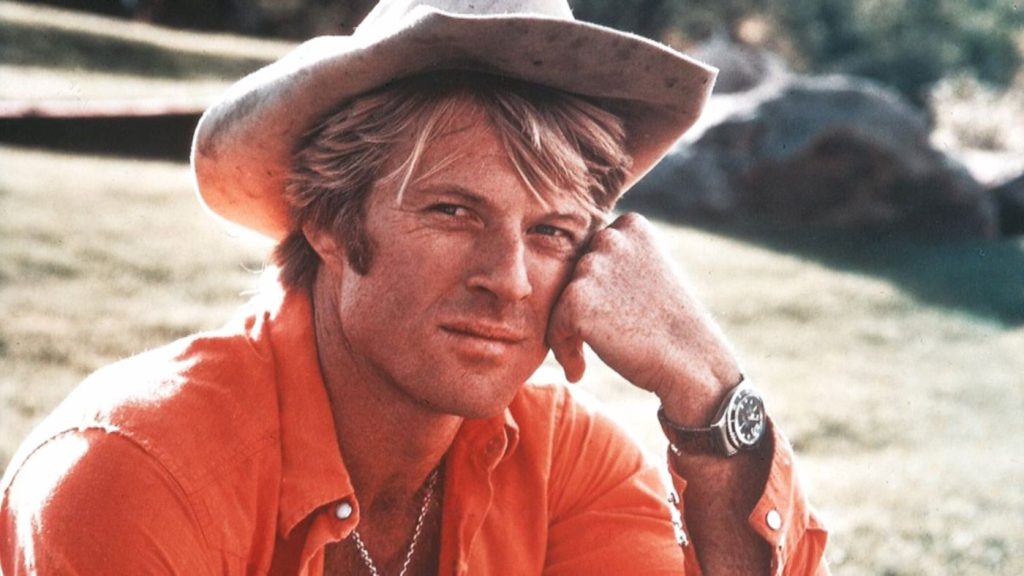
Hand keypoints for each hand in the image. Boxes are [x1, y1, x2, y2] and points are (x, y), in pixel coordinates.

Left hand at [546, 213, 742, 424]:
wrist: (692, 361)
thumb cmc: (672, 325)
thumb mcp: (650, 273)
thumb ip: (618, 262)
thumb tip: (580, 268)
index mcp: (631, 225)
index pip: (594, 253)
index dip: (598, 287)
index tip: (616, 314)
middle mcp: (610, 238)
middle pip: (574, 274)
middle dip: (582, 306)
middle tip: (603, 338)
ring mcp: (592, 266)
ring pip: (560, 300)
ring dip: (570, 329)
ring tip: (588, 356)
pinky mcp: (577, 298)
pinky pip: (554, 326)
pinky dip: (563, 350)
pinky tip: (579, 371)